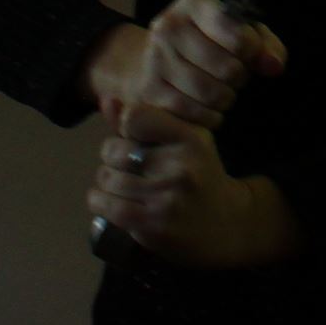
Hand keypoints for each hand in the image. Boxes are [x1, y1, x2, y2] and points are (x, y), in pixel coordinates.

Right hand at [81, 0, 286, 131]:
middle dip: (240, 77)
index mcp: (193, 5)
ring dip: (226, 98)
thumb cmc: (207, 43)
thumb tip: (274, 66)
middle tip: (235, 76)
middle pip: (226, 68)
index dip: (252, 50)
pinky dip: (209, 116)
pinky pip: (192, 113)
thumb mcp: (237, 32)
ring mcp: (155, 60)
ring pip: (210, 94)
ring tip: (223, 91)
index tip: (250, 54)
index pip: (235, 31)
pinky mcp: (149, 91)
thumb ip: (264, 45)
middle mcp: (169, 28)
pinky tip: (209, 107)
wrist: (153, 61)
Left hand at [88, 105, 298, 267]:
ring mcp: (166, 197)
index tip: (133, 137)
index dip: (125, 126)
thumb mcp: (184, 141)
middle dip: (113, 157)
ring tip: (122, 185)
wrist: (226, 224)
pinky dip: (99, 201)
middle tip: (127, 166)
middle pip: (114, 149)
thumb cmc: (199, 175)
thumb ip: (144, 120)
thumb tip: (105, 100)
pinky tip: (110, 201)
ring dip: (107, 181)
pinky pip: (105, 205)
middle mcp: (180, 166)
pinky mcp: (152, 224)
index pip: (135, 117)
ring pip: (107, 178)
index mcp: (190, 139)